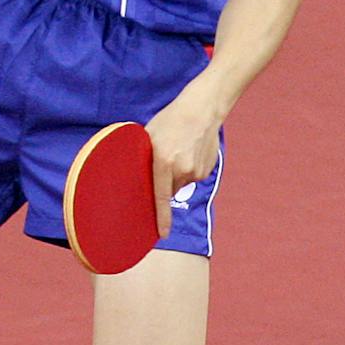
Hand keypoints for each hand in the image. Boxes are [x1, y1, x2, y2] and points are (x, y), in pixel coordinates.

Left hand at [144, 92, 223, 239]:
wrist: (202, 110)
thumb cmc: (169, 121)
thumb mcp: (148, 137)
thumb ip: (144, 159)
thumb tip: (137, 179)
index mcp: (163, 162)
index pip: (160, 197)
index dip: (161, 218)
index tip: (162, 234)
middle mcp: (182, 169)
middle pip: (169, 189)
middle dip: (164, 183)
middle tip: (164, 162)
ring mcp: (197, 171)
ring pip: (181, 183)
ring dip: (177, 174)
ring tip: (178, 151)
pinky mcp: (207, 170)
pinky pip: (193, 176)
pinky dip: (189, 169)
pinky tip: (189, 151)